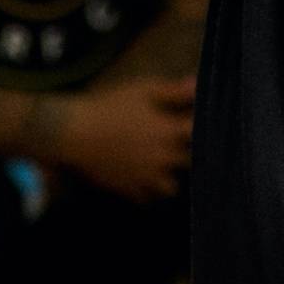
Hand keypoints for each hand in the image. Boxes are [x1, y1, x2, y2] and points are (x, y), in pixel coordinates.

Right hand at [52, 76, 194, 201]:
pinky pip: (147, 198)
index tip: (206, 119)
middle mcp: (162, 159)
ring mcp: (145, 178)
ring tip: (167, 164)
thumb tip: (199, 84)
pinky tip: (146, 178)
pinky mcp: (128, 189)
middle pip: (191, 162)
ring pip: (171, 188)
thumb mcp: (144, 90)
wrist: (76, 133)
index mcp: (168, 132)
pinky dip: (150, 190)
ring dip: (172, 175)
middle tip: (185, 141)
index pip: (199, 134)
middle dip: (193, 152)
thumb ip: (174, 90)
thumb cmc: (111, 106)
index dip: (205, 126)